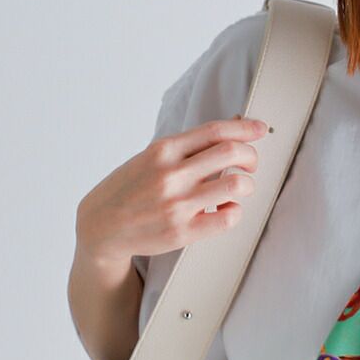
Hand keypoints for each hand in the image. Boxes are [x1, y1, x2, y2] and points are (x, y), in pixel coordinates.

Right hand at [76, 114, 268, 270]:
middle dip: (251, 156)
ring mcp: (177, 204)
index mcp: (163, 151)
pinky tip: (226, 209)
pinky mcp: (182, 232)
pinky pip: (228, 218)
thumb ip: (184, 148)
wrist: (100, 226)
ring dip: (247, 185)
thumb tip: (227, 131)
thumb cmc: (128, 191)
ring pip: (236, 185)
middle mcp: (171, 175)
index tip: (259, 130)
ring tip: (239, 189)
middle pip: (232, 152)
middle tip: (250, 164)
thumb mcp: (149, 158)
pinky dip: (235, 211)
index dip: (244, 127)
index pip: (215, 131)